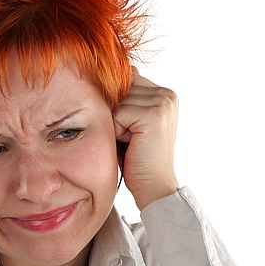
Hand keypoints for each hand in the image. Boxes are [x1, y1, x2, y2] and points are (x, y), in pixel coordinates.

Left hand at [113, 68, 179, 208]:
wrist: (153, 186)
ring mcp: (163, 103)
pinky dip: (117, 132)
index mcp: (164, 93)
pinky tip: (130, 146)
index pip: (127, 80)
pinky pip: (118, 114)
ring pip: (117, 102)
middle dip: (115, 114)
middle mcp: (167, 94)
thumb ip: (123, 101)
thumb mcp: (129, 124)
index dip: (118, 105)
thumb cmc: (136, 158)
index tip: (126, 128)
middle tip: (129, 139)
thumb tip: (98, 79)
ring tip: (130, 142)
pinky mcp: (154, 115)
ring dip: (115, 124)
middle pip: (120, 89)